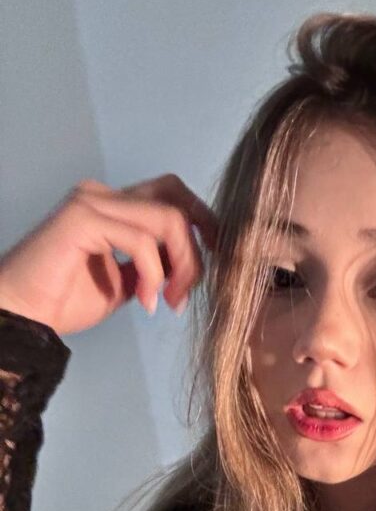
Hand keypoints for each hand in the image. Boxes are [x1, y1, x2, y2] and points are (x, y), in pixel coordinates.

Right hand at [0, 174, 218, 335]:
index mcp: (113, 205)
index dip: (204, 224)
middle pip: (177, 197)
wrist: (23, 316)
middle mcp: (103, 194)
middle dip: (198, 244)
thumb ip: (155, 265)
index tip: (216, 263)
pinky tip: (145, 302)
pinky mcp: (83, 218)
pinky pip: (143, 241)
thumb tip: (188, 266)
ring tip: (169, 301)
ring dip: (181, 266)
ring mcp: (92, 201)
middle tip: (189, 289)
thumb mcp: (126, 283)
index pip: (173, 196)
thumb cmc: (64, 301)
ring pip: (169, 219)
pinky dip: (154, 275)